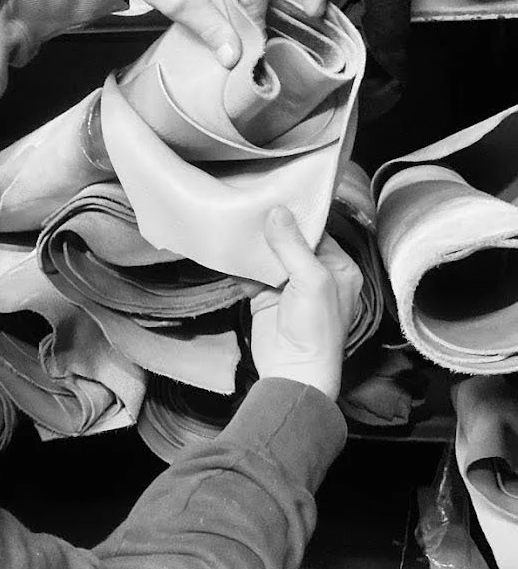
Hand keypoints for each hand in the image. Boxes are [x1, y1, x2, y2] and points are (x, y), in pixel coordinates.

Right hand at [249, 207, 362, 400]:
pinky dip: (241, 265)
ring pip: (269, 256)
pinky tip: (230, 250)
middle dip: (271, 228)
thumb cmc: (316, 330)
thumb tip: (277, 212)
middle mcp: (315, 275)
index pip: (317, 233)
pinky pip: (252, 274)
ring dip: (254, 245)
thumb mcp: (311, 281)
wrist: (293, 372)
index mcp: (338, 268)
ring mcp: (288, 286)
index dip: (297, 217)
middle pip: (290, 242)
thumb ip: (293, 246)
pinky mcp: (265, 297)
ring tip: (237, 223)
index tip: (276, 197)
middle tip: (251, 205)